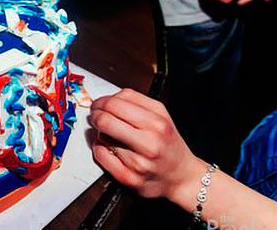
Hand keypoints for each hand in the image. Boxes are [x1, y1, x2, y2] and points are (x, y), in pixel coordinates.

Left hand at [88, 88, 202, 198]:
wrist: (182, 176)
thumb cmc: (168, 144)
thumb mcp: (161, 114)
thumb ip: (134, 100)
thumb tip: (107, 98)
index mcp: (157, 124)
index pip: (115, 104)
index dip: (101, 102)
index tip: (99, 104)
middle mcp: (149, 144)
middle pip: (105, 121)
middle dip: (95, 115)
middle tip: (96, 115)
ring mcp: (138, 163)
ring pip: (101, 138)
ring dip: (101, 133)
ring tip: (113, 135)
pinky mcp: (128, 178)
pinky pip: (100, 156)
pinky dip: (100, 149)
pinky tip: (110, 148)